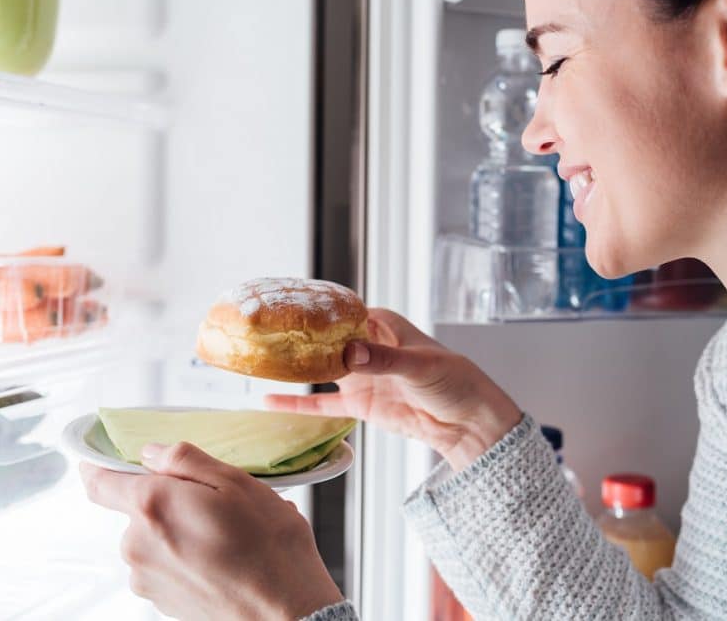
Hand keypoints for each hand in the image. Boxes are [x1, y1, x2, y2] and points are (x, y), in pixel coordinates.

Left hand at [80, 443, 342, 620]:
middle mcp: (137, 543)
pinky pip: (163, 564)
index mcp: (152, 505)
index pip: (99, 481)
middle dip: (167, 499)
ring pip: (151, 537)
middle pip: (135, 508)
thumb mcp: (237, 482)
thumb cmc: (268, 549)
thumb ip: (185, 459)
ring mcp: (146, 576)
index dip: (98, 466)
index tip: (105, 458)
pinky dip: (185, 555)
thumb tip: (152, 452)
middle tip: (212, 502)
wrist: (284, 610)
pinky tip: (221, 557)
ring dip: (178, 529)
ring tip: (225, 534)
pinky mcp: (159, 599)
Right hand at [265, 308, 521, 471]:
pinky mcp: (360, 404)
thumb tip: (351, 354)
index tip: (284, 304)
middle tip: (259, 331)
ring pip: (320, 369)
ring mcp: (362, 376)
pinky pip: (324, 404)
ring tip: (258, 360)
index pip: (343, 311)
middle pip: (326, 339)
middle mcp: (368, 347)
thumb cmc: (454, 381)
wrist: (467, 423)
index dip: (316, 308)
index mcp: (383, 326)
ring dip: (295, 367)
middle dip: (297, 336)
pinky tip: (270, 402)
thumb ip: (384, 361)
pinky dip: (299, 404)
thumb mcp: (420, 366)